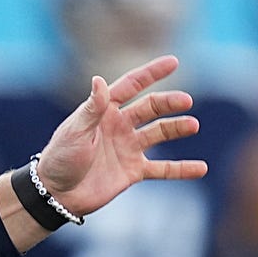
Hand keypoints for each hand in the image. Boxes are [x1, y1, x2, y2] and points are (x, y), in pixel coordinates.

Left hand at [33, 55, 205, 219]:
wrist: (57, 194)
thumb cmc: (61, 157)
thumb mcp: (75, 130)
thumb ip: (92, 108)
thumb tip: (100, 80)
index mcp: (105, 111)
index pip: (132, 86)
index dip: (151, 73)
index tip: (173, 62)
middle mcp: (120, 125)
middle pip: (151, 108)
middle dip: (169, 103)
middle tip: (186, 101)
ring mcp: (129, 148)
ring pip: (160, 133)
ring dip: (177, 128)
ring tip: (194, 125)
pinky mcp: (134, 172)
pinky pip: (163, 169)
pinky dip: (181, 169)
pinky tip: (201, 168)